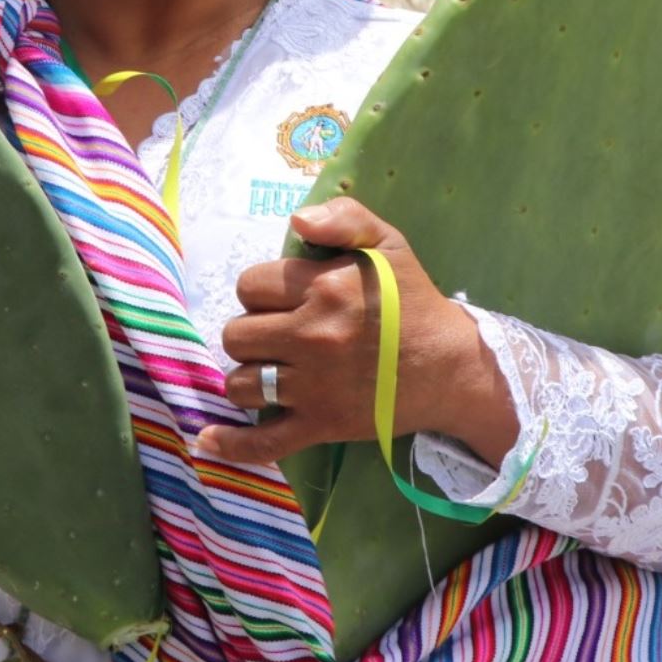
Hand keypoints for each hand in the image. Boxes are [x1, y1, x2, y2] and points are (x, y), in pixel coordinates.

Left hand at [199, 198, 514, 467]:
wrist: (452, 368)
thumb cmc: (414, 302)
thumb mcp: (388, 244)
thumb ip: (344, 217)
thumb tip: (296, 219)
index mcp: (324, 288)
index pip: (250, 286)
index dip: (260, 290)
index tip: (281, 298)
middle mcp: (312, 336)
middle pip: (236, 334)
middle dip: (250, 331)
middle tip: (277, 333)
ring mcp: (313, 386)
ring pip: (241, 382)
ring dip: (248, 375)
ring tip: (270, 369)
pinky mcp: (321, 424)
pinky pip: (263, 441)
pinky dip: (232, 444)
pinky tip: (208, 440)